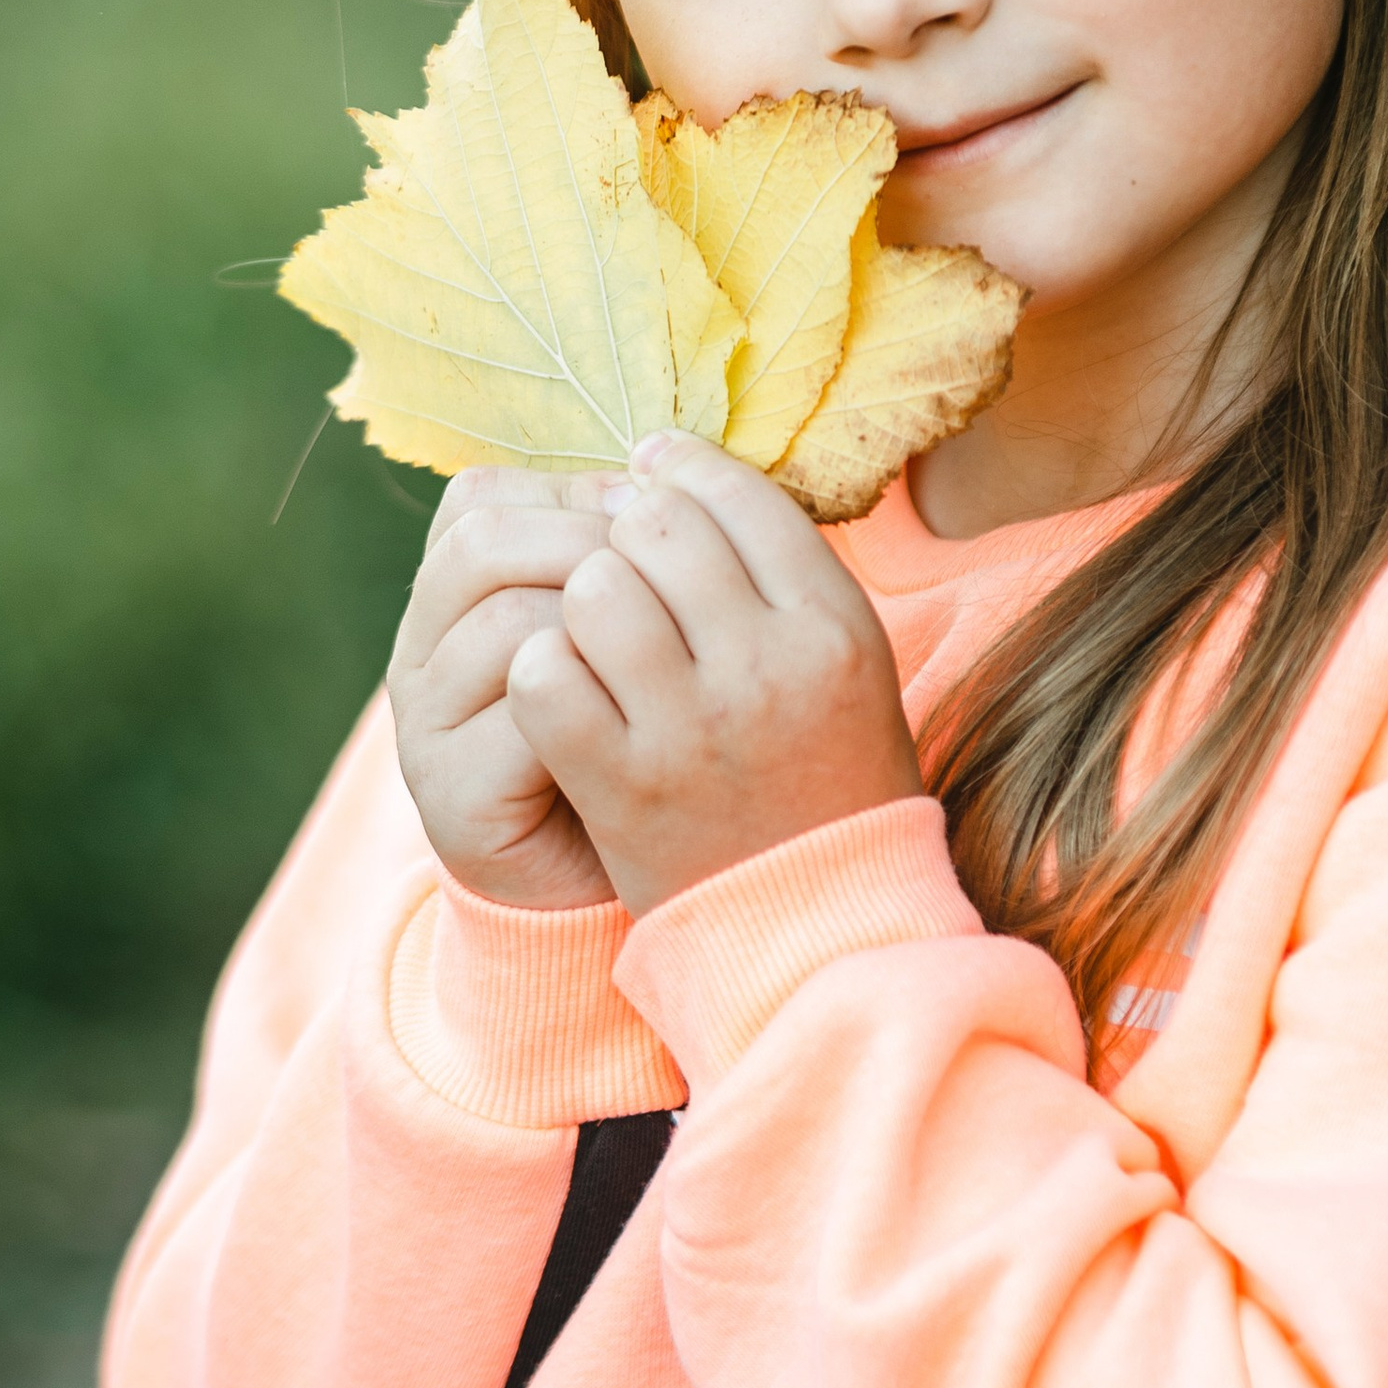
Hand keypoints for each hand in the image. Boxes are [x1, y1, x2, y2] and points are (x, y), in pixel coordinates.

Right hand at [389, 469, 625, 910]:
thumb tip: (663, 468)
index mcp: (452, 595)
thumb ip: (619, 554)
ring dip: (599, 625)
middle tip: (666, 577)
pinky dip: (594, 706)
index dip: (574, 493)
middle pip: (480, 544)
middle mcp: (420, 651)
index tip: (653, 516)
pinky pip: (522, 718)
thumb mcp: (623, 628)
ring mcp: (427, 726)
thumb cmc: (631, 733)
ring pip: (504, 624)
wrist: (610, 877)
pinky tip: (645, 718)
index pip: (480, 499)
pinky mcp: (451, 796)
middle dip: (586, 543)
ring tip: (666, 649)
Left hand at [504, 433, 922, 917]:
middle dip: (623, 531)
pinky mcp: (624, 785)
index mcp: (833, 626)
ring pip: (594, 590)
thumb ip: (778, 569)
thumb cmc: (828, 773)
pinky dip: (542, 673)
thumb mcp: (844, 660)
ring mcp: (692, 728)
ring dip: (579, 600)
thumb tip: (667, 468)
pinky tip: (563, 691)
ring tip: (594, 632)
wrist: (815, 919)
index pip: (739, 496)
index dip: (680, 470)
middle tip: (616, 559)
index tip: (649, 474)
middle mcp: (769, 666)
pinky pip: (546, 678)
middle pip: (658, 528)